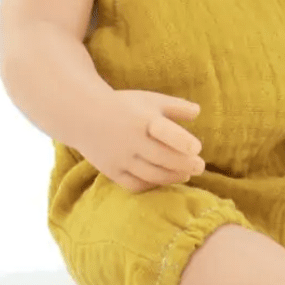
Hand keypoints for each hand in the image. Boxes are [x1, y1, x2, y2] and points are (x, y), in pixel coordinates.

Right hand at [82, 89, 205, 192]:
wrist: (84, 115)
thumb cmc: (125, 106)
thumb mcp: (150, 99)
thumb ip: (175, 106)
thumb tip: (198, 111)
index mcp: (142, 119)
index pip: (165, 132)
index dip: (183, 142)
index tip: (197, 148)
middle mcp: (130, 140)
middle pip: (162, 158)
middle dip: (185, 165)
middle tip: (200, 166)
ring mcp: (120, 158)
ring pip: (151, 174)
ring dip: (172, 177)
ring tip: (187, 174)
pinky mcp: (112, 171)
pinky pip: (135, 184)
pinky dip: (152, 185)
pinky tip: (164, 179)